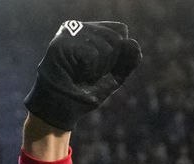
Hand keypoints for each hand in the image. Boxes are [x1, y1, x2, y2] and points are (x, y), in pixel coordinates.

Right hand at [24, 20, 141, 130]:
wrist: (65, 106)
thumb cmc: (88, 90)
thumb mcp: (116, 75)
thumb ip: (129, 60)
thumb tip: (133, 42)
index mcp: (91, 30)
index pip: (120, 29)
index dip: (120, 54)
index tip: (104, 67)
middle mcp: (78, 27)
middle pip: (116, 38)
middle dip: (110, 63)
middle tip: (92, 73)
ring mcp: (67, 33)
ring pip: (106, 47)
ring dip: (99, 69)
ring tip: (83, 74)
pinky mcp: (60, 44)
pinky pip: (92, 55)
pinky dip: (90, 71)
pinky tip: (77, 75)